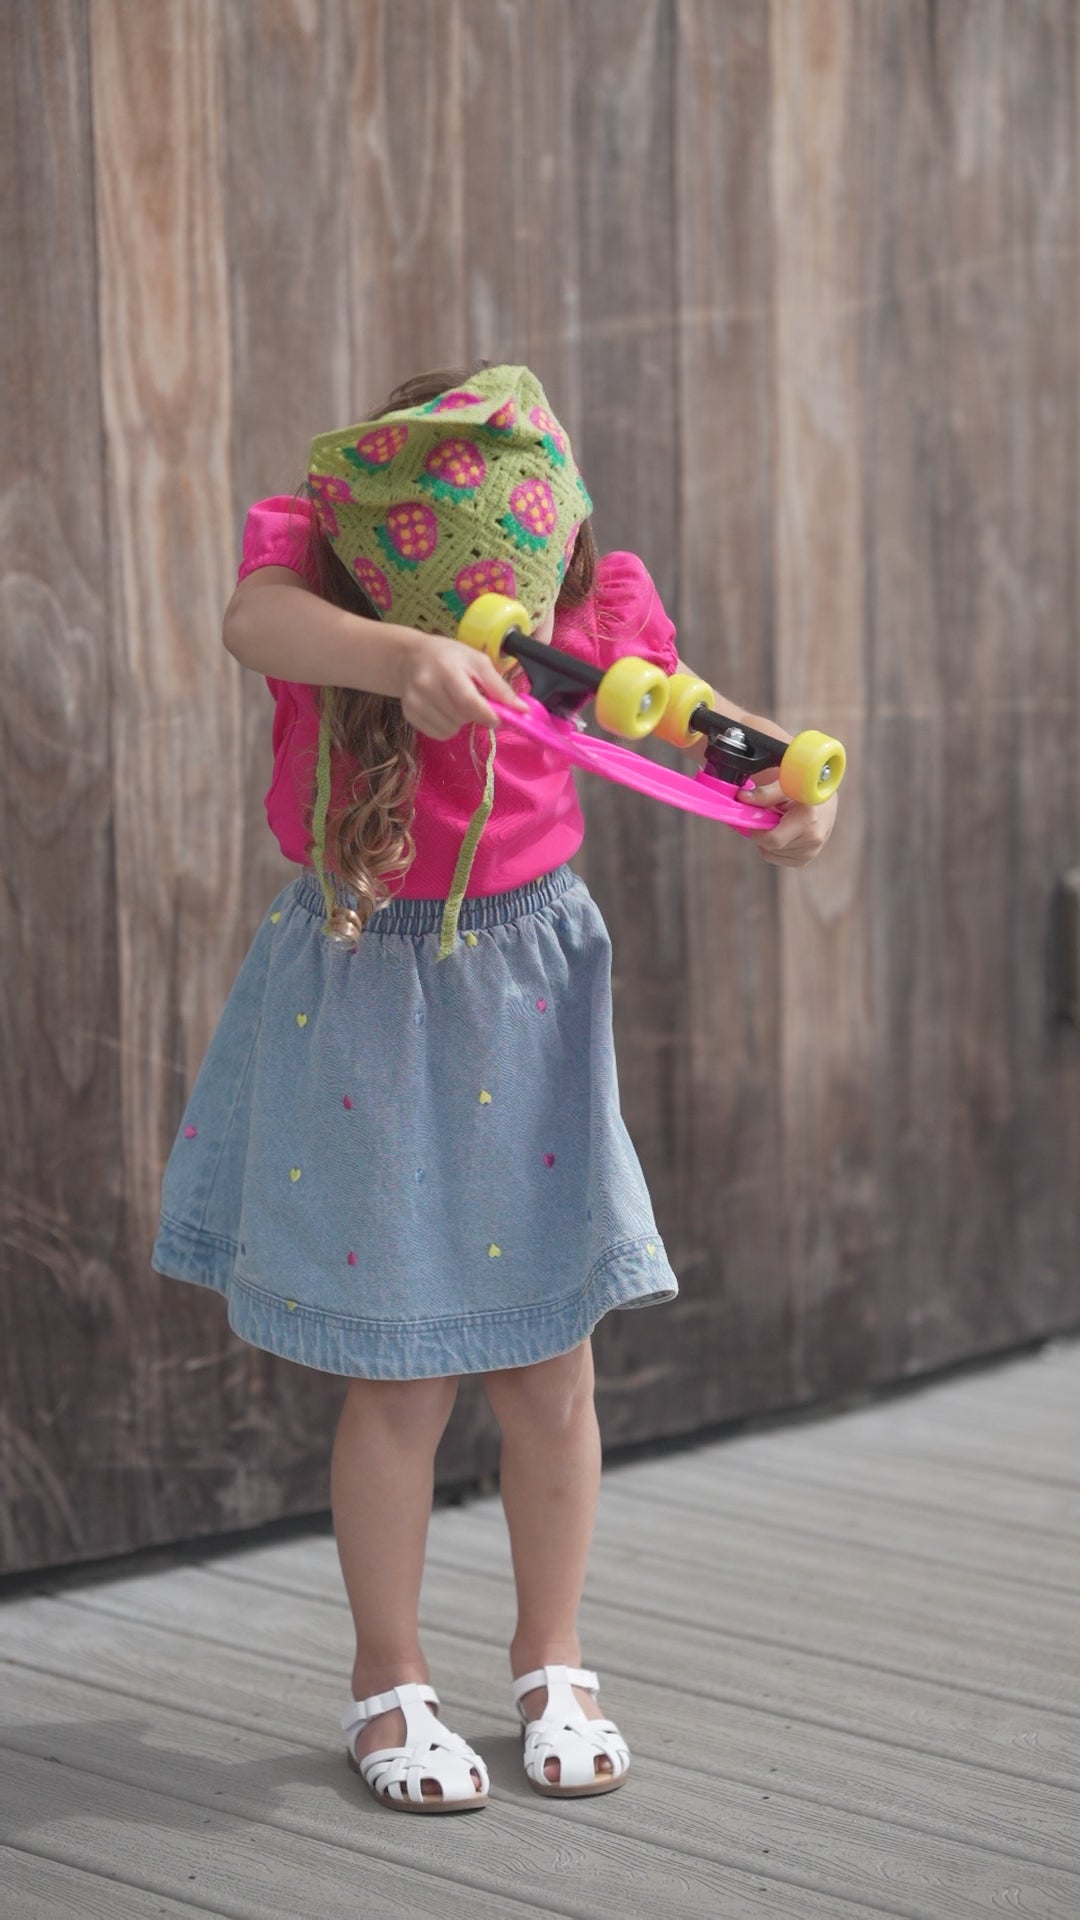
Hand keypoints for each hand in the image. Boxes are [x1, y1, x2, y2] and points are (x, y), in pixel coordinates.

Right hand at [399, 631, 528, 739]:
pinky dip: (447, 727)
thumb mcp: (477, 662)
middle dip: (474, 714)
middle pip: (462, 717)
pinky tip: (444, 710)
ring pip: (451, 729)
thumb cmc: (449, 657)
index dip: (487, 715)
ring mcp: (415, 702)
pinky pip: (438, 734)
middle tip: (472, 699)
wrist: (411, 657)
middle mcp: (426, 686)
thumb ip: (499, 687)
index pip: (469, 701)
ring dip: (460, 721)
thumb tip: (522, 710)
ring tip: (455, 702)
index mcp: (446, 669)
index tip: (498, 718)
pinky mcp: (409, 714)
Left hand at [735, 769, 837, 866]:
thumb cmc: (805, 788)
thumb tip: (742, 797)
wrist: (825, 798)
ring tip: (780, 822)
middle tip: (769, 816)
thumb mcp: (787, 784)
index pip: (772, 840)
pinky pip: (778, 859)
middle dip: (762, 833)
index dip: (757, 831)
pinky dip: (774, 848)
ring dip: (768, 840)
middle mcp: (813, 839)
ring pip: (771, 854)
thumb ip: (765, 794)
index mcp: (808, 820)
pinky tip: (783, 832)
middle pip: (770, 847)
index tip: (754, 818)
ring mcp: (811, 852)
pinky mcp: (806, 859)